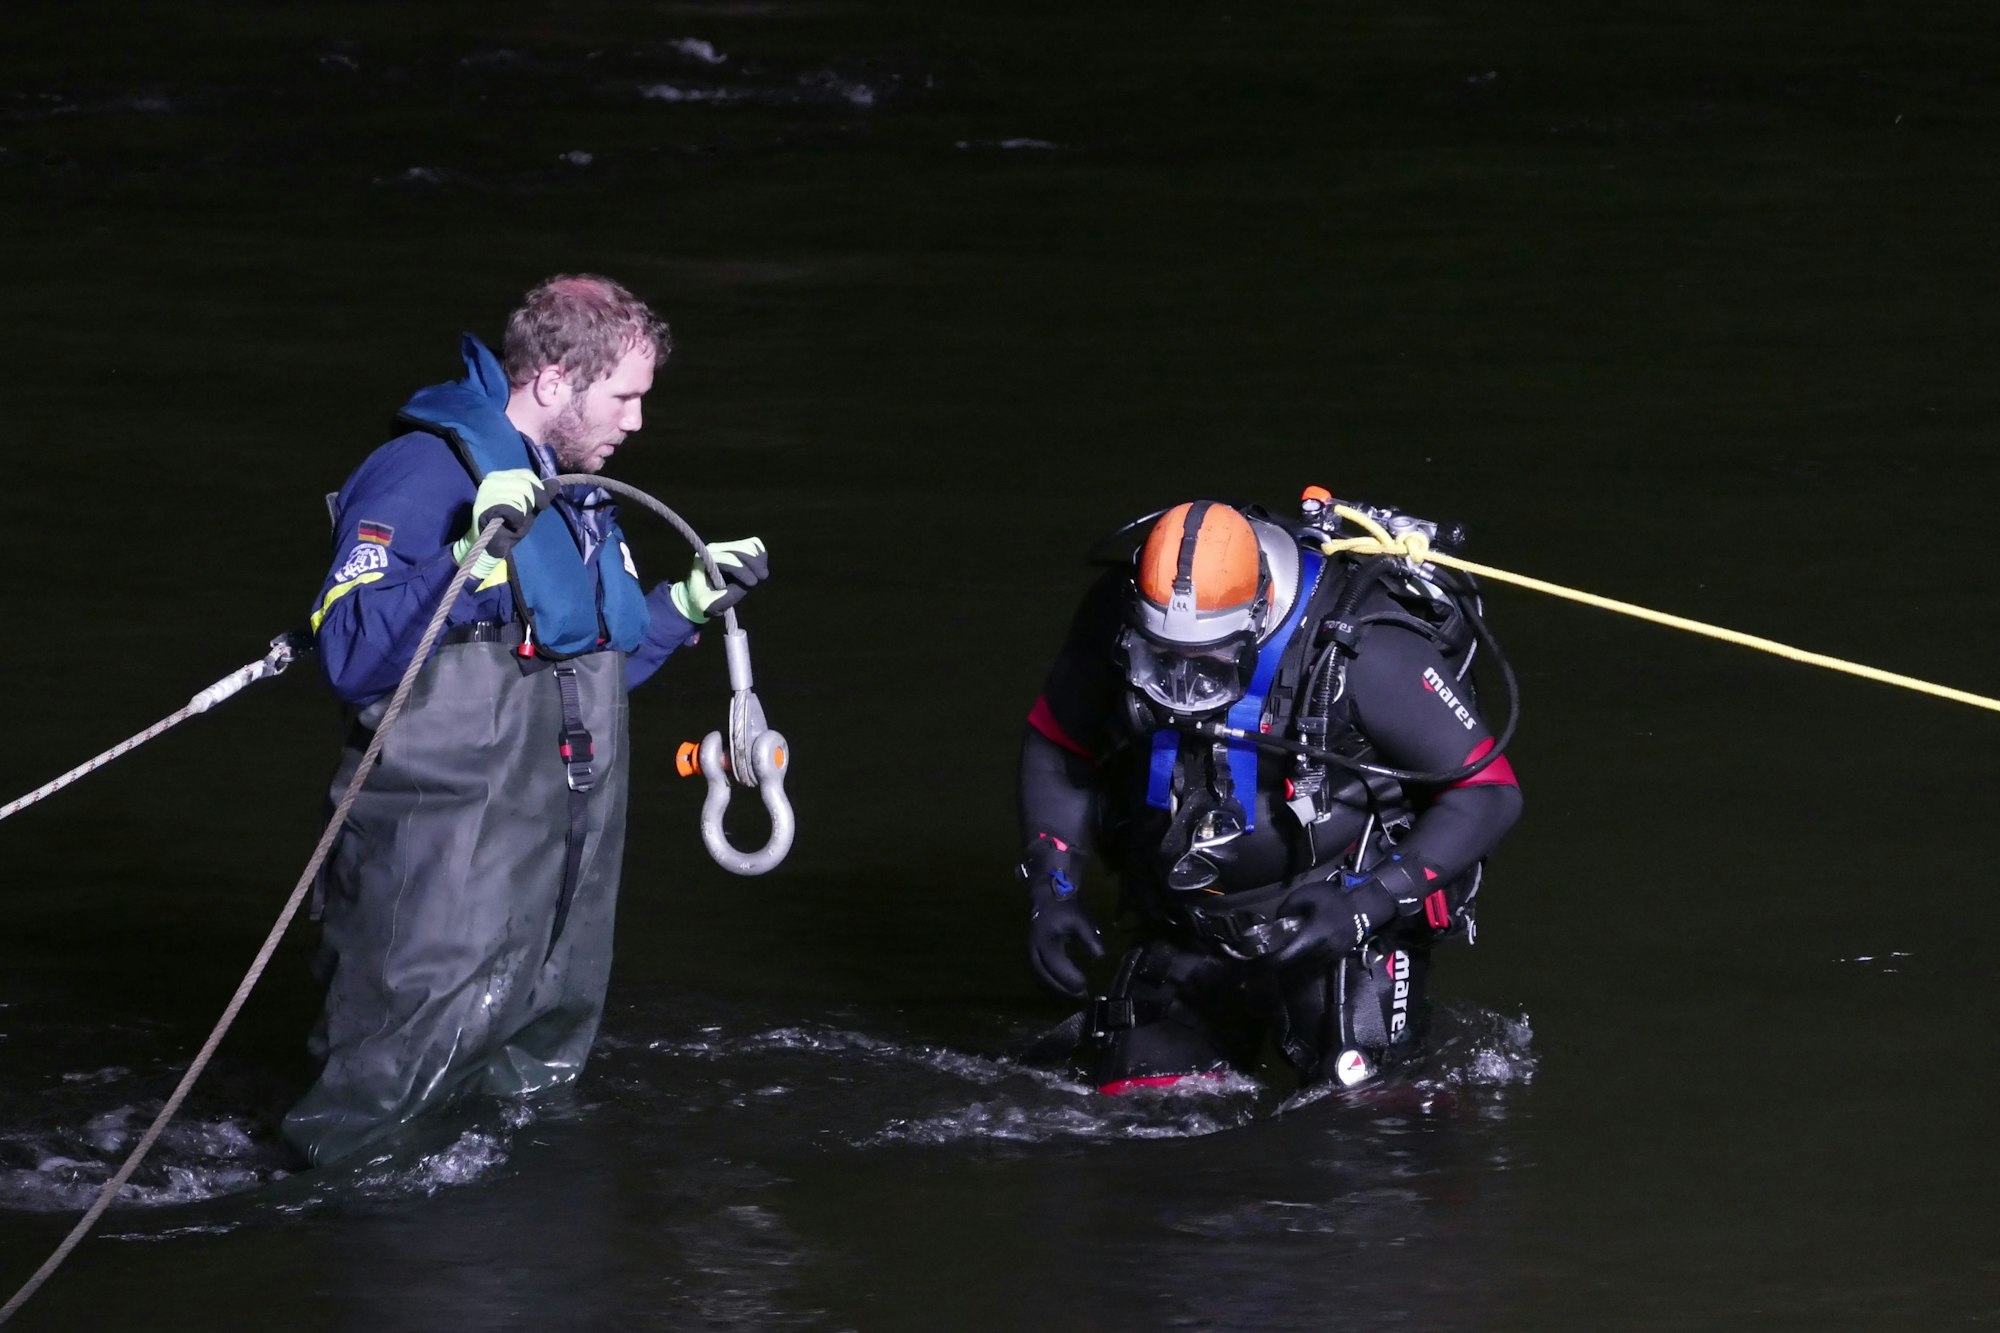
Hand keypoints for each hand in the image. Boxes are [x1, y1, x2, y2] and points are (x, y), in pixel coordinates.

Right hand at [452, 469, 550, 576]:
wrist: (491, 545)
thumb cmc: (508, 525)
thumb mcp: (529, 507)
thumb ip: (540, 495)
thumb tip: (556, 483)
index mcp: (498, 476)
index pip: (525, 473)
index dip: (539, 488)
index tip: (543, 504)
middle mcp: (489, 480)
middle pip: (524, 485)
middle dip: (532, 502)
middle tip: (525, 515)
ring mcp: (485, 493)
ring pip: (519, 496)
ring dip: (523, 513)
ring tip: (514, 520)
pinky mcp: (483, 506)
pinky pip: (511, 507)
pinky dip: (517, 519)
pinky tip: (510, 524)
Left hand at [669, 537, 768, 623]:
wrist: (701, 594)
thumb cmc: (703, 601)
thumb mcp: (710, 604)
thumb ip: (726, 596)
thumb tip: (746, 585)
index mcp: (703, 559)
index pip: (727, 558)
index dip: (742, 570)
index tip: (754, 583)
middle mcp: (714, 548)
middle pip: (741, 549)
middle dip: (754, 564)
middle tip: (762, 578)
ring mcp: (726, 545)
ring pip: (749, 546)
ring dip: (758, 561)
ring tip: (760, 577)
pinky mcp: (736, 547)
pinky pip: (754, 544)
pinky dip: (761, 556)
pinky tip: (760, 568)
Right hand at [1020, 835, 1103, 998]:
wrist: (1049, 897)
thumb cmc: (1066, 909)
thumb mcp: (1081, 920)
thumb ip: (1090, 938)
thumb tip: (1100, 956)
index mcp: (1046, 939)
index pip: (1055, 963)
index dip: (1069, 977)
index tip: (1084, 984)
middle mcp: (1035, 948)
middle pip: (1045, 975)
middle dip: (1062, 988)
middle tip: (1080, 996)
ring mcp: (1032, 952)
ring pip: (1041, 976)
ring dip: (1057, 988)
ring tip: (1075, 996)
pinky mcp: (1034, 954)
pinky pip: (1041, 973)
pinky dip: (1053, 983)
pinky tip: (1066, 989)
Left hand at [1270, 873, 1398, 969]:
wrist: (1366, 904)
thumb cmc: (1335, 898)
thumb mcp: (1306, 895)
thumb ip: (1287, 908)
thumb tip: (1278, 920)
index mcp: (1312, 938)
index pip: (1287, 957)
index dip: (1272, 959)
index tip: (1263, 955)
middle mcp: (1321, 952)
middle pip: (1295, 962)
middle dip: (1284, 955)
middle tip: (1275, 945)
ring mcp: (1332, 956)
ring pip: (1307, 962)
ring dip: (1297, 954)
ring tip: (1291, 940)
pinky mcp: (1339, 955)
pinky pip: (1318, 958)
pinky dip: (1309, 952)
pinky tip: (1308, 939)